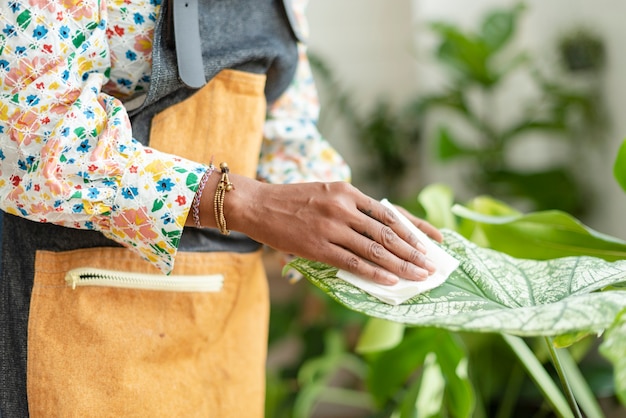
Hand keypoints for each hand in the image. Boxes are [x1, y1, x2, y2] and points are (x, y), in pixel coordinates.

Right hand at [224, 176, 439, 285]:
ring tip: (418, 276)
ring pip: (374, 249)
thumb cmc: (292, 201)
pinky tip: (390, 281)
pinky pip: (352, 262)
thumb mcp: (325, 193)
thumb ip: (351, 208)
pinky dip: (373, 273)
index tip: (436, 238)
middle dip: (413, 251)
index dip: (415, 227)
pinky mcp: (318, 246)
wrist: (257, 205)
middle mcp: (343, 207)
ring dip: (400, 265)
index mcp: (348, 191)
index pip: (389, 212)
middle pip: (387, 232)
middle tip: (431, 265)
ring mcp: (331, 227)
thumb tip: (380, 232)